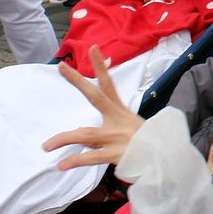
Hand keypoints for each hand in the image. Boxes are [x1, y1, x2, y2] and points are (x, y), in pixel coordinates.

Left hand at [43, 46, 144, 170]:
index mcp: (121, 111)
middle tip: (62, 67)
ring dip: (65, 139)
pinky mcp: (116, 153)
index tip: (92, 48)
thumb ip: (103, 132)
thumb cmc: (145, 144)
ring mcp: (116, 136)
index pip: (108, 85)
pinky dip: (75, 161)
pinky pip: (92, 157)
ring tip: (46, 146)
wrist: (166, 157)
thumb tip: (81, 133)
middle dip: (78, 81)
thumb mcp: (127, 131)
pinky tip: (61, 164)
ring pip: (86, 134)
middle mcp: (118, 119)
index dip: (101, 66)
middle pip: (96, 96)